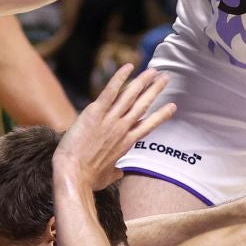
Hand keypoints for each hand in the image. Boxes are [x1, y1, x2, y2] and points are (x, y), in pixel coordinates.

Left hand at [53, 64, 172, 190]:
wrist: (73, 175)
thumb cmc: (88, 179)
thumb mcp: (106, 177)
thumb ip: (115, 172)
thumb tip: (119, 172)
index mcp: (126, 143)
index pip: (148, 125)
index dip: (161, 115)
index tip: (172, 106)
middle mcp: (122, 129)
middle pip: (143, 105)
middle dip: (156, 90)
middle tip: (166, 78)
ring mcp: (110, 120)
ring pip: (131, 95)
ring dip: (143, 81)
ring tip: (153, 70)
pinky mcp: (95, 113)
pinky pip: (110, 91)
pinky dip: (119, 78)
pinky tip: (128, 66)